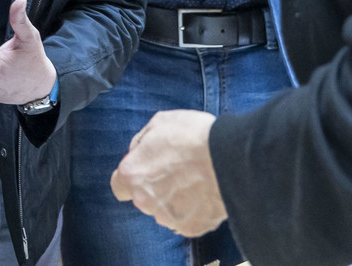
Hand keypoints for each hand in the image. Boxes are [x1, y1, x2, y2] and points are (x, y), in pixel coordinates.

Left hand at [111, 110, 225, 236]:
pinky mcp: (194, 228)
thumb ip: (141, 142)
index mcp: (133, 175)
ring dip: (174, 201)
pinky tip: (205, 195)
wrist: (232, 157)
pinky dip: (194, 211)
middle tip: (177, 172)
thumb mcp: (159, 123)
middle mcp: (146, 202)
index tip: (145, 171)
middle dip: (155, 188)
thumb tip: (137, 152)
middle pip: (144, 199)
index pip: (119, 186)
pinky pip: (188, 220)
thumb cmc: (193, 136)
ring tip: (195, 183)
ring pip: (166, 212)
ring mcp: (170, 218)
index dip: (132, 178)